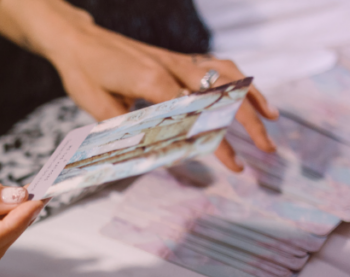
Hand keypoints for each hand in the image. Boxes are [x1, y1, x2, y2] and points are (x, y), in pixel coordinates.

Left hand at [0, 0, 279, 171]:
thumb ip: (127, 130)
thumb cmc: (84, 72)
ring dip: (252, 97)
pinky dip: (238, 80)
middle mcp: (170, 66)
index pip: (193, 115)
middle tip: (265, 150)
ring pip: (226, 74)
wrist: (78, 40)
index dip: (215, 141)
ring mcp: (177, 60)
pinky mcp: (177, 59)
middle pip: (221, 94)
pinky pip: (216, 66)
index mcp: (150, 79)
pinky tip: (249, 95)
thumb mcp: (97, 106)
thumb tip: (153, 155)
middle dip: (247, 122)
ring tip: (272, 120)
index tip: (232, 163)